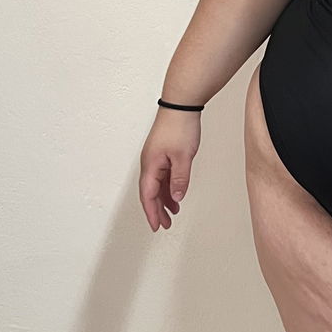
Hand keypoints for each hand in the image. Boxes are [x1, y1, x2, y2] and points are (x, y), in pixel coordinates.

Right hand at [139, 106, 201, 231]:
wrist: (182, 105)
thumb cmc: (180, 126)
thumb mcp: (183, 157)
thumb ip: (179, 179)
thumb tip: (176, 197)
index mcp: (150, 165)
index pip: (148, 195)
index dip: (152, 212)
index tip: (157, 226)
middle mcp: (149, 163)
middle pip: (150, 192)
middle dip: (157, 209)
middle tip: (165, 224)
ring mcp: (155, 157)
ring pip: (157, 184)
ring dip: (163, 198)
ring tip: (174, 212)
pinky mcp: (162, 152)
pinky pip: (162, 175)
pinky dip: (168, 186)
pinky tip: (176, 192)